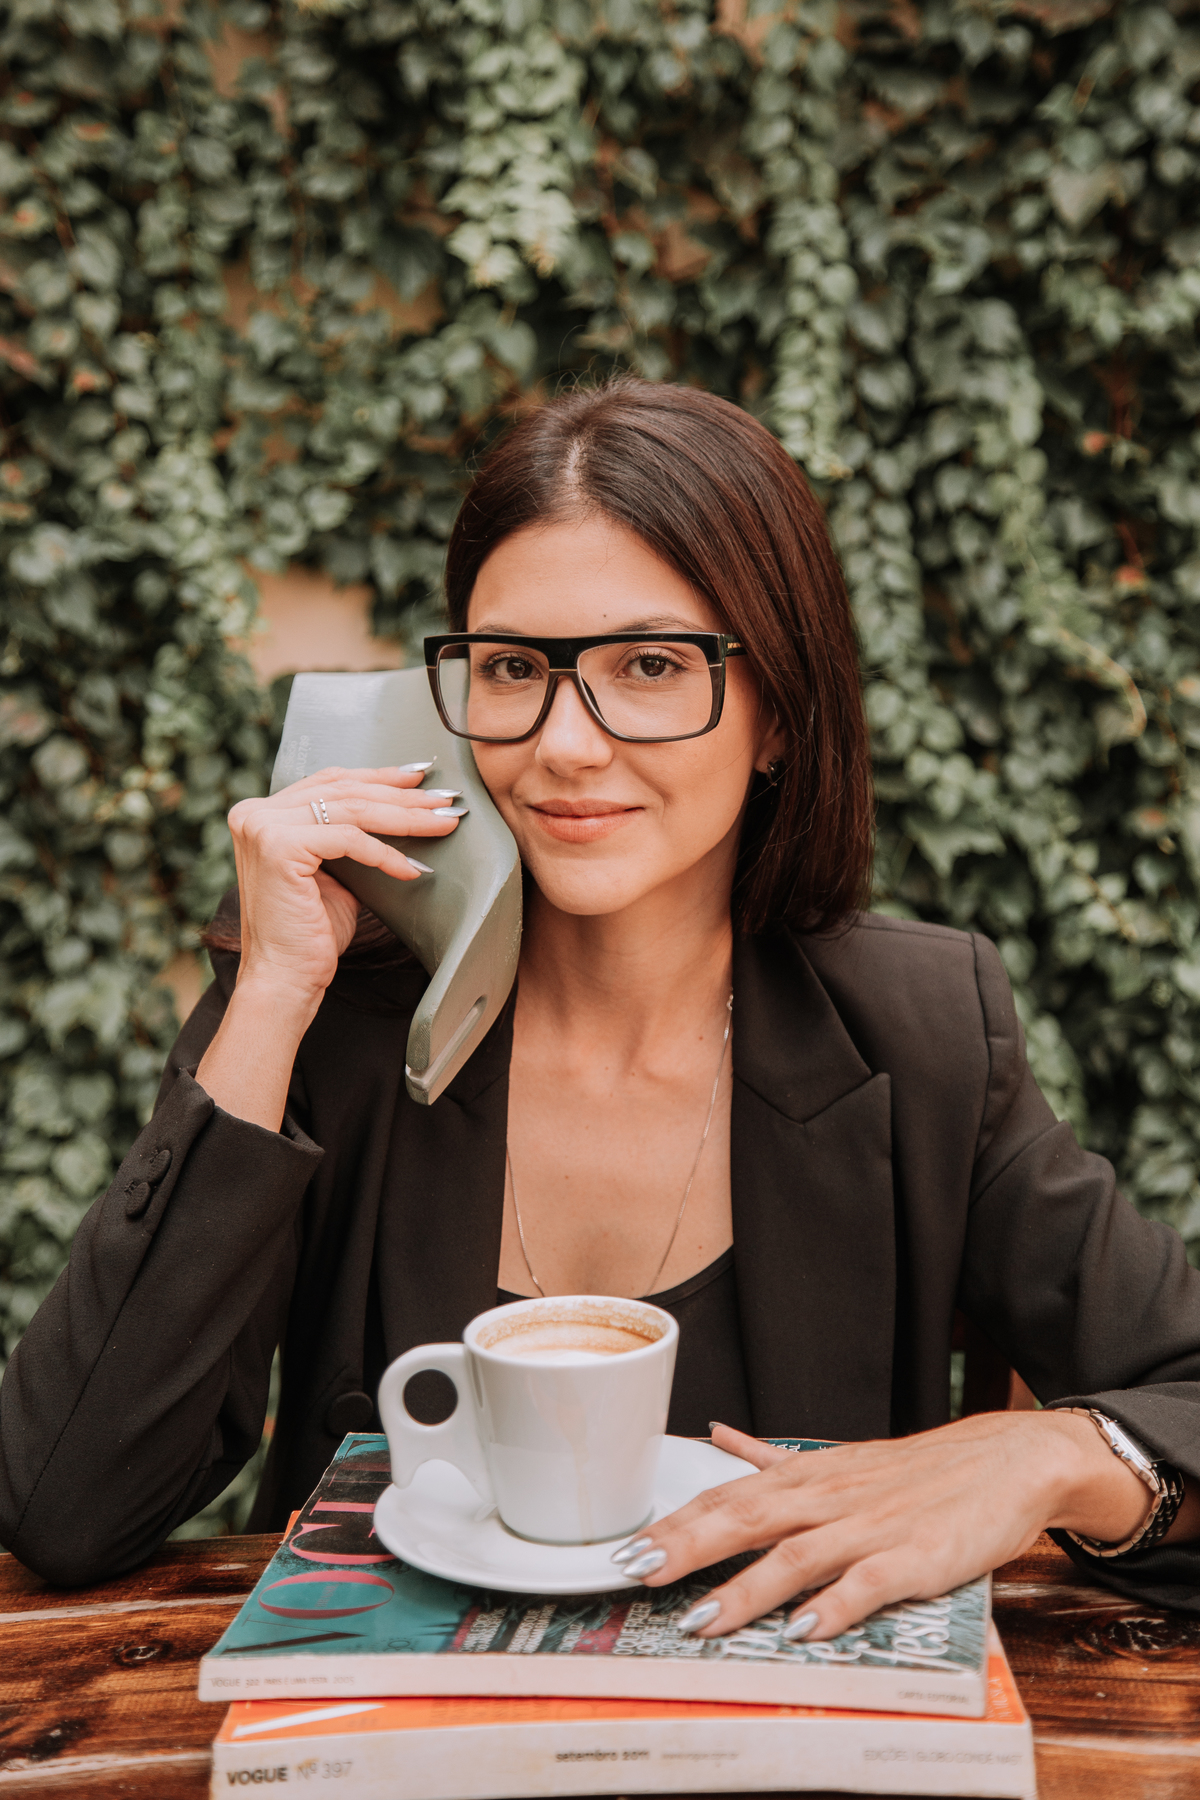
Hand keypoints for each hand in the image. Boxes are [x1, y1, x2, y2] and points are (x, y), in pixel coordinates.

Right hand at [196, 763, 464, 1129]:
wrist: (285, 981)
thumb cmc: (311, 935)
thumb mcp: (333, 872)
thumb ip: (348, 837)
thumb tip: (400, 810)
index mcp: (263, 814)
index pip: (331, 781)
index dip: (379, 777)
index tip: (420, 778)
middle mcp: (255, 813)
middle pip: (345, 791)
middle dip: (402, 795)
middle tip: (445, 799)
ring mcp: (263, 827)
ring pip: (352, 809)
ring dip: (405, 816)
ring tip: (442, 823)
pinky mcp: (278, 846)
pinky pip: (348, 839)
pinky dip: (385, 853)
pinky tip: (412, 868)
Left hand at [620, 1412, 1154, 1641]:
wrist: (1006, 1460)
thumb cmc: (917, 1470)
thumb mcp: (838, 1458)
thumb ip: (773, 1458)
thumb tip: (717, 1437)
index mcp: (806, 1475)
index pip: (726, 1497)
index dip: (675, 1523)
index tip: (624, 1549)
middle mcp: (828, 1497)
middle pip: (745, 1518)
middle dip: (687, 1547)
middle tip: (635, 1572)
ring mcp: (870, 1527)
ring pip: (796, 1556)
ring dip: (746, 1589)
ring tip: (701, 1619)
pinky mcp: (914, 1557)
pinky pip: (867, 1583)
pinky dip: (834, 1606)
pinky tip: (804, 1630)